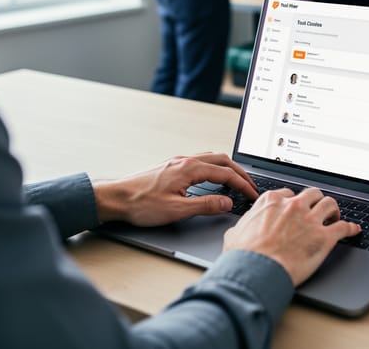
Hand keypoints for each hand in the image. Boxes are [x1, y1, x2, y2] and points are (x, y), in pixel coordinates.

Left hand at [92, 153, 257, 225]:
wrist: (116, 198)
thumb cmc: (140, 204)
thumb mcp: (177, 210)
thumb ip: (206, 206)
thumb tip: (227, 203)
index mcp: (189, 168)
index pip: (225, 174)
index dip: (243, 185)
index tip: (252, 194)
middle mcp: (185, 161)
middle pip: (222, 161)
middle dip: (239, 173)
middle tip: (250, 186)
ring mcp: (178, 162)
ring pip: (211, 159)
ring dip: (227, 169)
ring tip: (236, 182)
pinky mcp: (171, 166)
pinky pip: (201, 162)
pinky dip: (214, 168)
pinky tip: (213, 179)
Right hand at [223, 188, 361, 285]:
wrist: (256, 271)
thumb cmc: (244, 255)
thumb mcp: (235, 234)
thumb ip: (244, 226)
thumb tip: (240, 229)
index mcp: (272, 202)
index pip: (288, 194)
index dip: (293, 203)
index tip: (296, 209)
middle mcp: (293, 206)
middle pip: (313, 194)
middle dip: (316, 201)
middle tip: (317, 210)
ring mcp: (310, 220)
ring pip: (330, 204)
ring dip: (334, 210)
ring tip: (334, 217)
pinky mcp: (324, 237)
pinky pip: (344, 227)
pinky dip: (351, 228)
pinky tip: (354, 230)